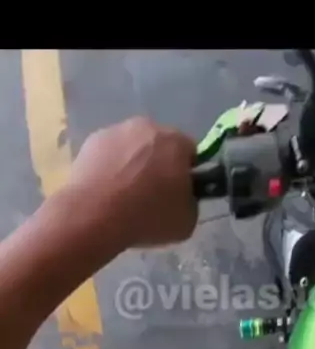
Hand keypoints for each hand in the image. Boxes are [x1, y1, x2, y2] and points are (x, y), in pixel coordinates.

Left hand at [67, 117, 197, 250]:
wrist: (93, 215)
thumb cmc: (146, 215)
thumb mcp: (186, 220)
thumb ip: (190, 201)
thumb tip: (182, 197)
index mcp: (176, 142)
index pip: (190, 153)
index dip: (186, 173)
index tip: (178, 192)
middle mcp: (147, 127)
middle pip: (160, 145)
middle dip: (159, 164)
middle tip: (151, 194)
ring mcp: (115, 131)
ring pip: (132, 147)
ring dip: (132, 164)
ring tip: (123, 195)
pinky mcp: (90, 141)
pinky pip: (109, 153)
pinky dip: (109, 167)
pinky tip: (105, 190)